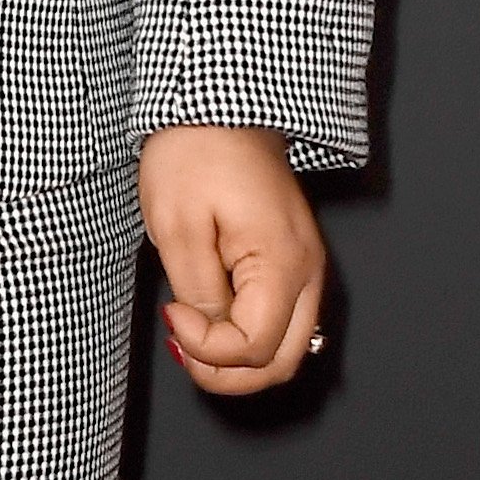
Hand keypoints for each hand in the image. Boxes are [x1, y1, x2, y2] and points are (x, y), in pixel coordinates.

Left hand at [138, 123, 327, 401]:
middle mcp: (308, 273)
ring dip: (237, 361)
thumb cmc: (196, 154)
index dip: (206, 348)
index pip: (254, 348)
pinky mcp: (294, 265)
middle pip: (280, 364)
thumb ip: (197, 291)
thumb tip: (204, 334)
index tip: (171, 312)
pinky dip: (247, 338)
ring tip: (191, 334)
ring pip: (284, 351)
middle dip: (225, 372)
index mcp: (284, 264)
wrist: (221, 108)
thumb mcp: (179, 226)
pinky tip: (211, 320)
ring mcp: (306, 270)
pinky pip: (280, 324)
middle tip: (179, 343)